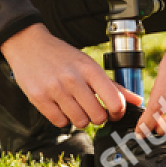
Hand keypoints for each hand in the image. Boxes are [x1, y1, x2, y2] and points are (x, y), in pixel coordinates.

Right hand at [0, 23, 140, 129]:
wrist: (28, 44)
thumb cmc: (62, 56)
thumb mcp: (88, 64)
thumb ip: (113, 85)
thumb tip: (137, 101)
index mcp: (89, 69)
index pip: (115, 102)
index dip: (118, 112)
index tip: (113, 111)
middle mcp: (73, 79)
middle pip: (98, 117)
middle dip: (97, 116)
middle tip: (90, 107)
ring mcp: (55, 89)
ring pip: (80, 122)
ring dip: (79, 118)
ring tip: (73, 105)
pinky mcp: (39, 98)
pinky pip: (60, 122)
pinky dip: (62, 118)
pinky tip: (59, 105)